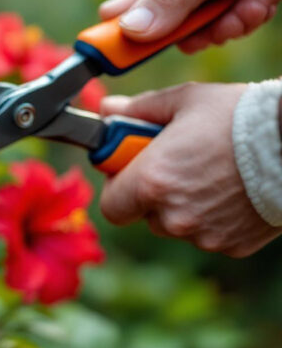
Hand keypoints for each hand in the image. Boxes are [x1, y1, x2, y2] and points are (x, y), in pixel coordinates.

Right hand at [99, 0, 281, 52]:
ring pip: (209, 28)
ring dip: (231, 24)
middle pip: (172, 28)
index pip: (128, 10)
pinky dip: (252, 16)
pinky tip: (262, 1)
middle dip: (197, 32)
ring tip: (249, 7)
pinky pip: (237, 21)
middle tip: (213, 28)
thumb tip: (129, 30)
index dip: (129, 35)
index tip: (124, 59)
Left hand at [99, 82, 280, 256]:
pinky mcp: (231, 246)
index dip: (117, 188)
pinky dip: (212, 217)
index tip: (129, 170)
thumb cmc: (240, 116)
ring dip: (181, 206)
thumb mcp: (184, 101)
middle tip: (175, 165)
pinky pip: (208, 234)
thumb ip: (138, 110)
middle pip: (144, 215)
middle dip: (152, 193)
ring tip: (209, 174)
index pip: (111, 206)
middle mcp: (172, 216)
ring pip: (177, 226)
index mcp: (151, 181)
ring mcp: (203, 236)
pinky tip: (231, 190)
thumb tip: (107, 110)